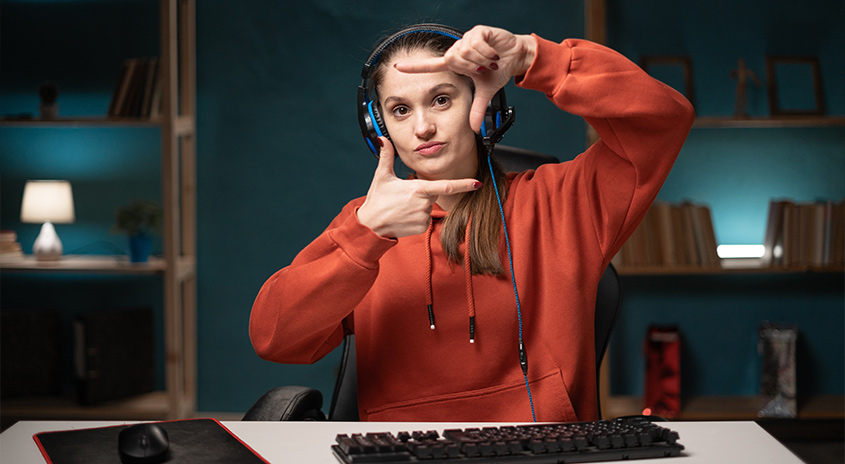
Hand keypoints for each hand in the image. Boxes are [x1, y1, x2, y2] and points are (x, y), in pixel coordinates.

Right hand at [357, 138, 480, 237]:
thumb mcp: (382, 176)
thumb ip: (386, 156)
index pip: (446, 186)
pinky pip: (425, 219)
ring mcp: (423, 217)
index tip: (477, 183)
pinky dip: (417, 217)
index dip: (464, 184)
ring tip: (402, 207)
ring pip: (429, 207)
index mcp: (418, 189)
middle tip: (404, 196)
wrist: (371, 225)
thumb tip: (383, 139)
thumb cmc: (377, 201)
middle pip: (433, 194)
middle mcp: (423, 204)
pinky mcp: (421, 228)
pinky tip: (404, 216)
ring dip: (419, 205)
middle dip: (423, 193)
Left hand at [394, 25, 535, 132]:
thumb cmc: (498, 70)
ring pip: (464, 52)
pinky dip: (486, 51)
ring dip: (480, 60)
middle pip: (452, 59)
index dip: (415, 68)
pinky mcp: (477, 31)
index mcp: (456, 64)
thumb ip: (477, 109)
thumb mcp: (485, 92)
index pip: (431, 66)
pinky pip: (475, 43)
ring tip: (489, 60)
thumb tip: (473, 128)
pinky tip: (493, 52)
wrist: (516, 57)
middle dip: (471, 68)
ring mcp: (466, 39)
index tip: (398, 68)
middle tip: (483, 69)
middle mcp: (458, 50)